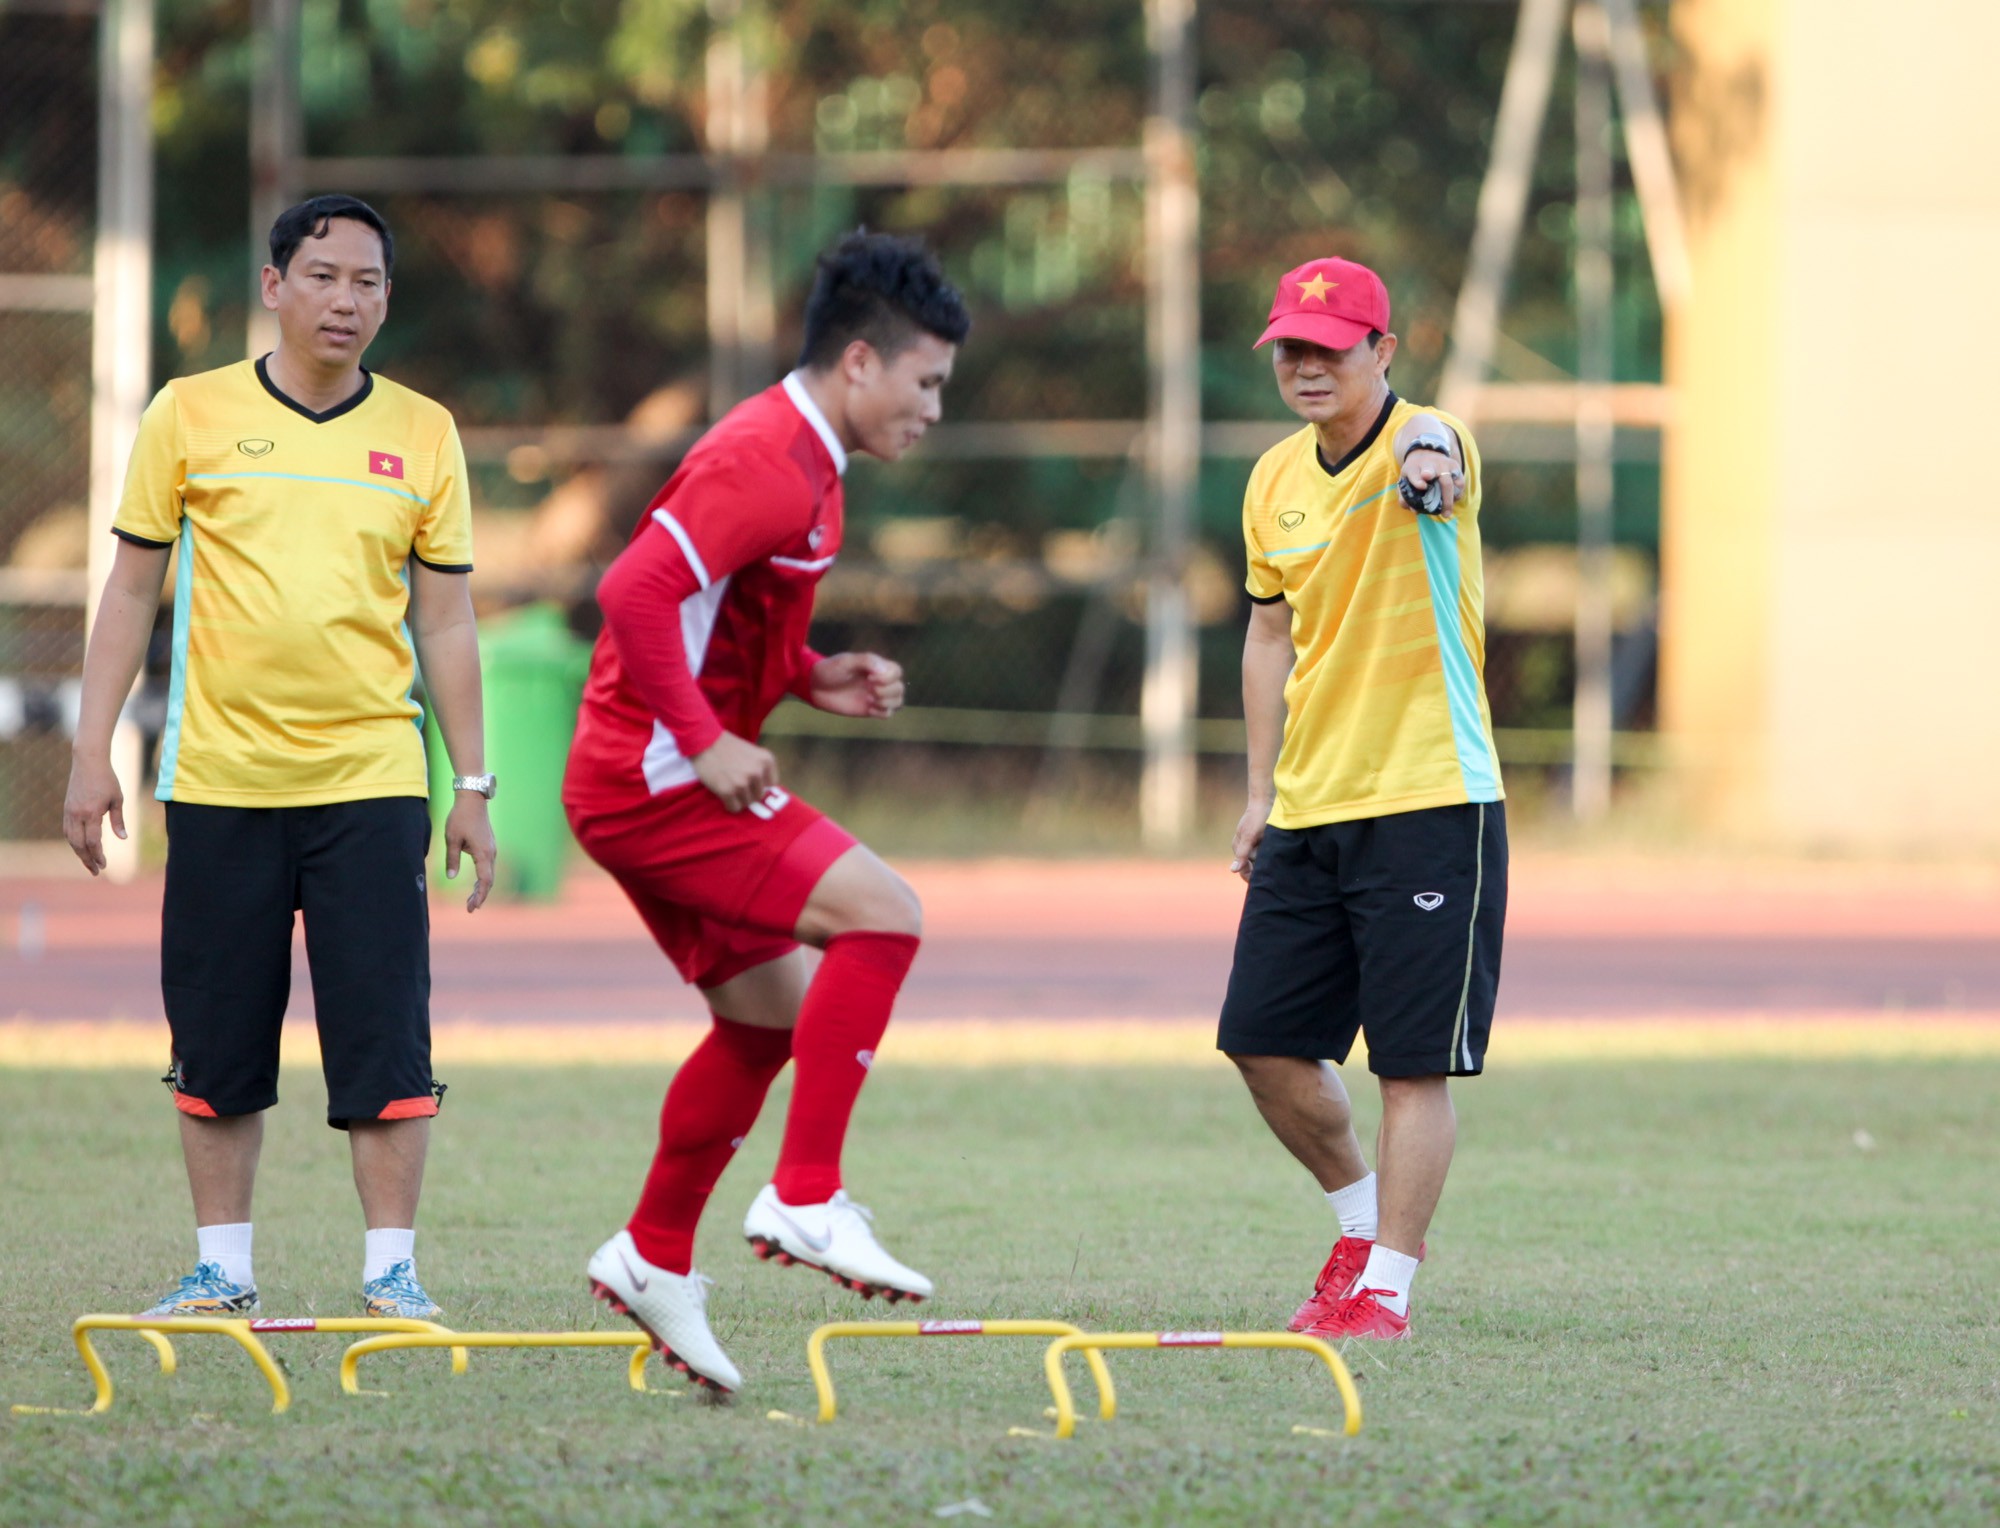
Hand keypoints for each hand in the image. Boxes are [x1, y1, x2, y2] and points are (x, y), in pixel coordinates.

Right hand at [62, 753, 126, 875]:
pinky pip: (68, 830)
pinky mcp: (66, 809)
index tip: (104, 865)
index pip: (93, 841)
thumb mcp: (118, 799)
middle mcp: (76, 814)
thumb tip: (123, 838)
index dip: (98, 855)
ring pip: (71, 839)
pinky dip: (74, 841)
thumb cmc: (107, 780)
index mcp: (91, 813)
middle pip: (79, 844)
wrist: (88, 762)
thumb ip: (118, 820)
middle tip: (96, 871)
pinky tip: (82, 848)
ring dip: (79, 853)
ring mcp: (69, 812)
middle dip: (87, 859)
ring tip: (89, 863)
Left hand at [443, 794, 496, 911]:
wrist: (472, 799)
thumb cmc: (460, 817)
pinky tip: (476, 883)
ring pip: (490, 874)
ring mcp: (492, 849)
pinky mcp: (489, 845)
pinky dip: (483, 878)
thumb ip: (452, 859)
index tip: (471, 907)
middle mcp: (491, 853)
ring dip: (482, 888)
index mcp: (483, 853)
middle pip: (489, 880)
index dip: (479, 896)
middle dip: (480, 895)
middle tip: (469, 908)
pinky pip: (489, 867)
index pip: (485, 881)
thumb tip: (452, 877)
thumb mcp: (451, 839)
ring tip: (471, 900)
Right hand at [691, 732, 779, 811]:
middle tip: (736, 784)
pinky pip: (734, 808)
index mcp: (766, 760)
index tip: (750, 781)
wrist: (704, 742)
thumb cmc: (727, 745)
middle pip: (759, 796)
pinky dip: (729, 804)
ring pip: (747, 803)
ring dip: (738, 799)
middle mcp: (757, 772)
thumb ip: (760, 767)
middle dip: (748, 793)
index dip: (760, 784)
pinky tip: (723, 794)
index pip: (772, 784)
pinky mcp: (728, 791)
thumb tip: (766, 790)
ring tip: (729, 787)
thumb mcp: (752, 751)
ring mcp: (743, 782)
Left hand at [808, 652, 904, 718]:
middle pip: (899, 687)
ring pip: (897, 701)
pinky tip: (868, 708)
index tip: (870, 678)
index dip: (889, 677)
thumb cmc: (829, 670)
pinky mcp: (869, 709)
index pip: (896, 671)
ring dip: (888, 702)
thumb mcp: (845, 662)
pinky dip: (882, 712)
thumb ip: (866, 661)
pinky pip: (887, 713)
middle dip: (888, 690)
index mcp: (875, 667)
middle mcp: (878, 681)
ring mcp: (875, 696)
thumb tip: (884, 670)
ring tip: (871, 700)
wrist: (814, 686)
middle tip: (870, 690)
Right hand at [1228, 801, 1270, 883]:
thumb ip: (1242, 854)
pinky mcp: (1260, 839)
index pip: (1243, 870)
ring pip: (1259, 859)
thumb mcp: (1250, 836)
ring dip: (1266, 856)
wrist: (1265, 801)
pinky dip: (1268, 851)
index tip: (1264, 876)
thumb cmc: (1257, 818)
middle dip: (1260, 864)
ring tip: (1270, 846)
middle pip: (1252, 865)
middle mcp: (1244, 847)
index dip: (1252, 875)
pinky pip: (1264, 851)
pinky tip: (1272, 845)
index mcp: (1238, 848)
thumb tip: (1232, 870)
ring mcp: (1252, 843)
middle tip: (1268, 853)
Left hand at [1398, 448, 1463, 517]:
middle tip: (1442, 512)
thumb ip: (1404, 496)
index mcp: (1413, 467)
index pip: (1415, 474)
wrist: (1425, 452)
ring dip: (1449, 499)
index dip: (1418, 481)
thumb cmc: (1414, 471)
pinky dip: (1457, 494)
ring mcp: (1444, 464)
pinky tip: (1452, 502)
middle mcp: (1430, 464)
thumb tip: (1414, 510)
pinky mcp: (1455, 466)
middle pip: (1438, 478)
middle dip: (1441, 493)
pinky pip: (1459, 482)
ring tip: (1446, 513)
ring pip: (1449, 482)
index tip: (1422, 487)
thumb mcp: (1404, 480)